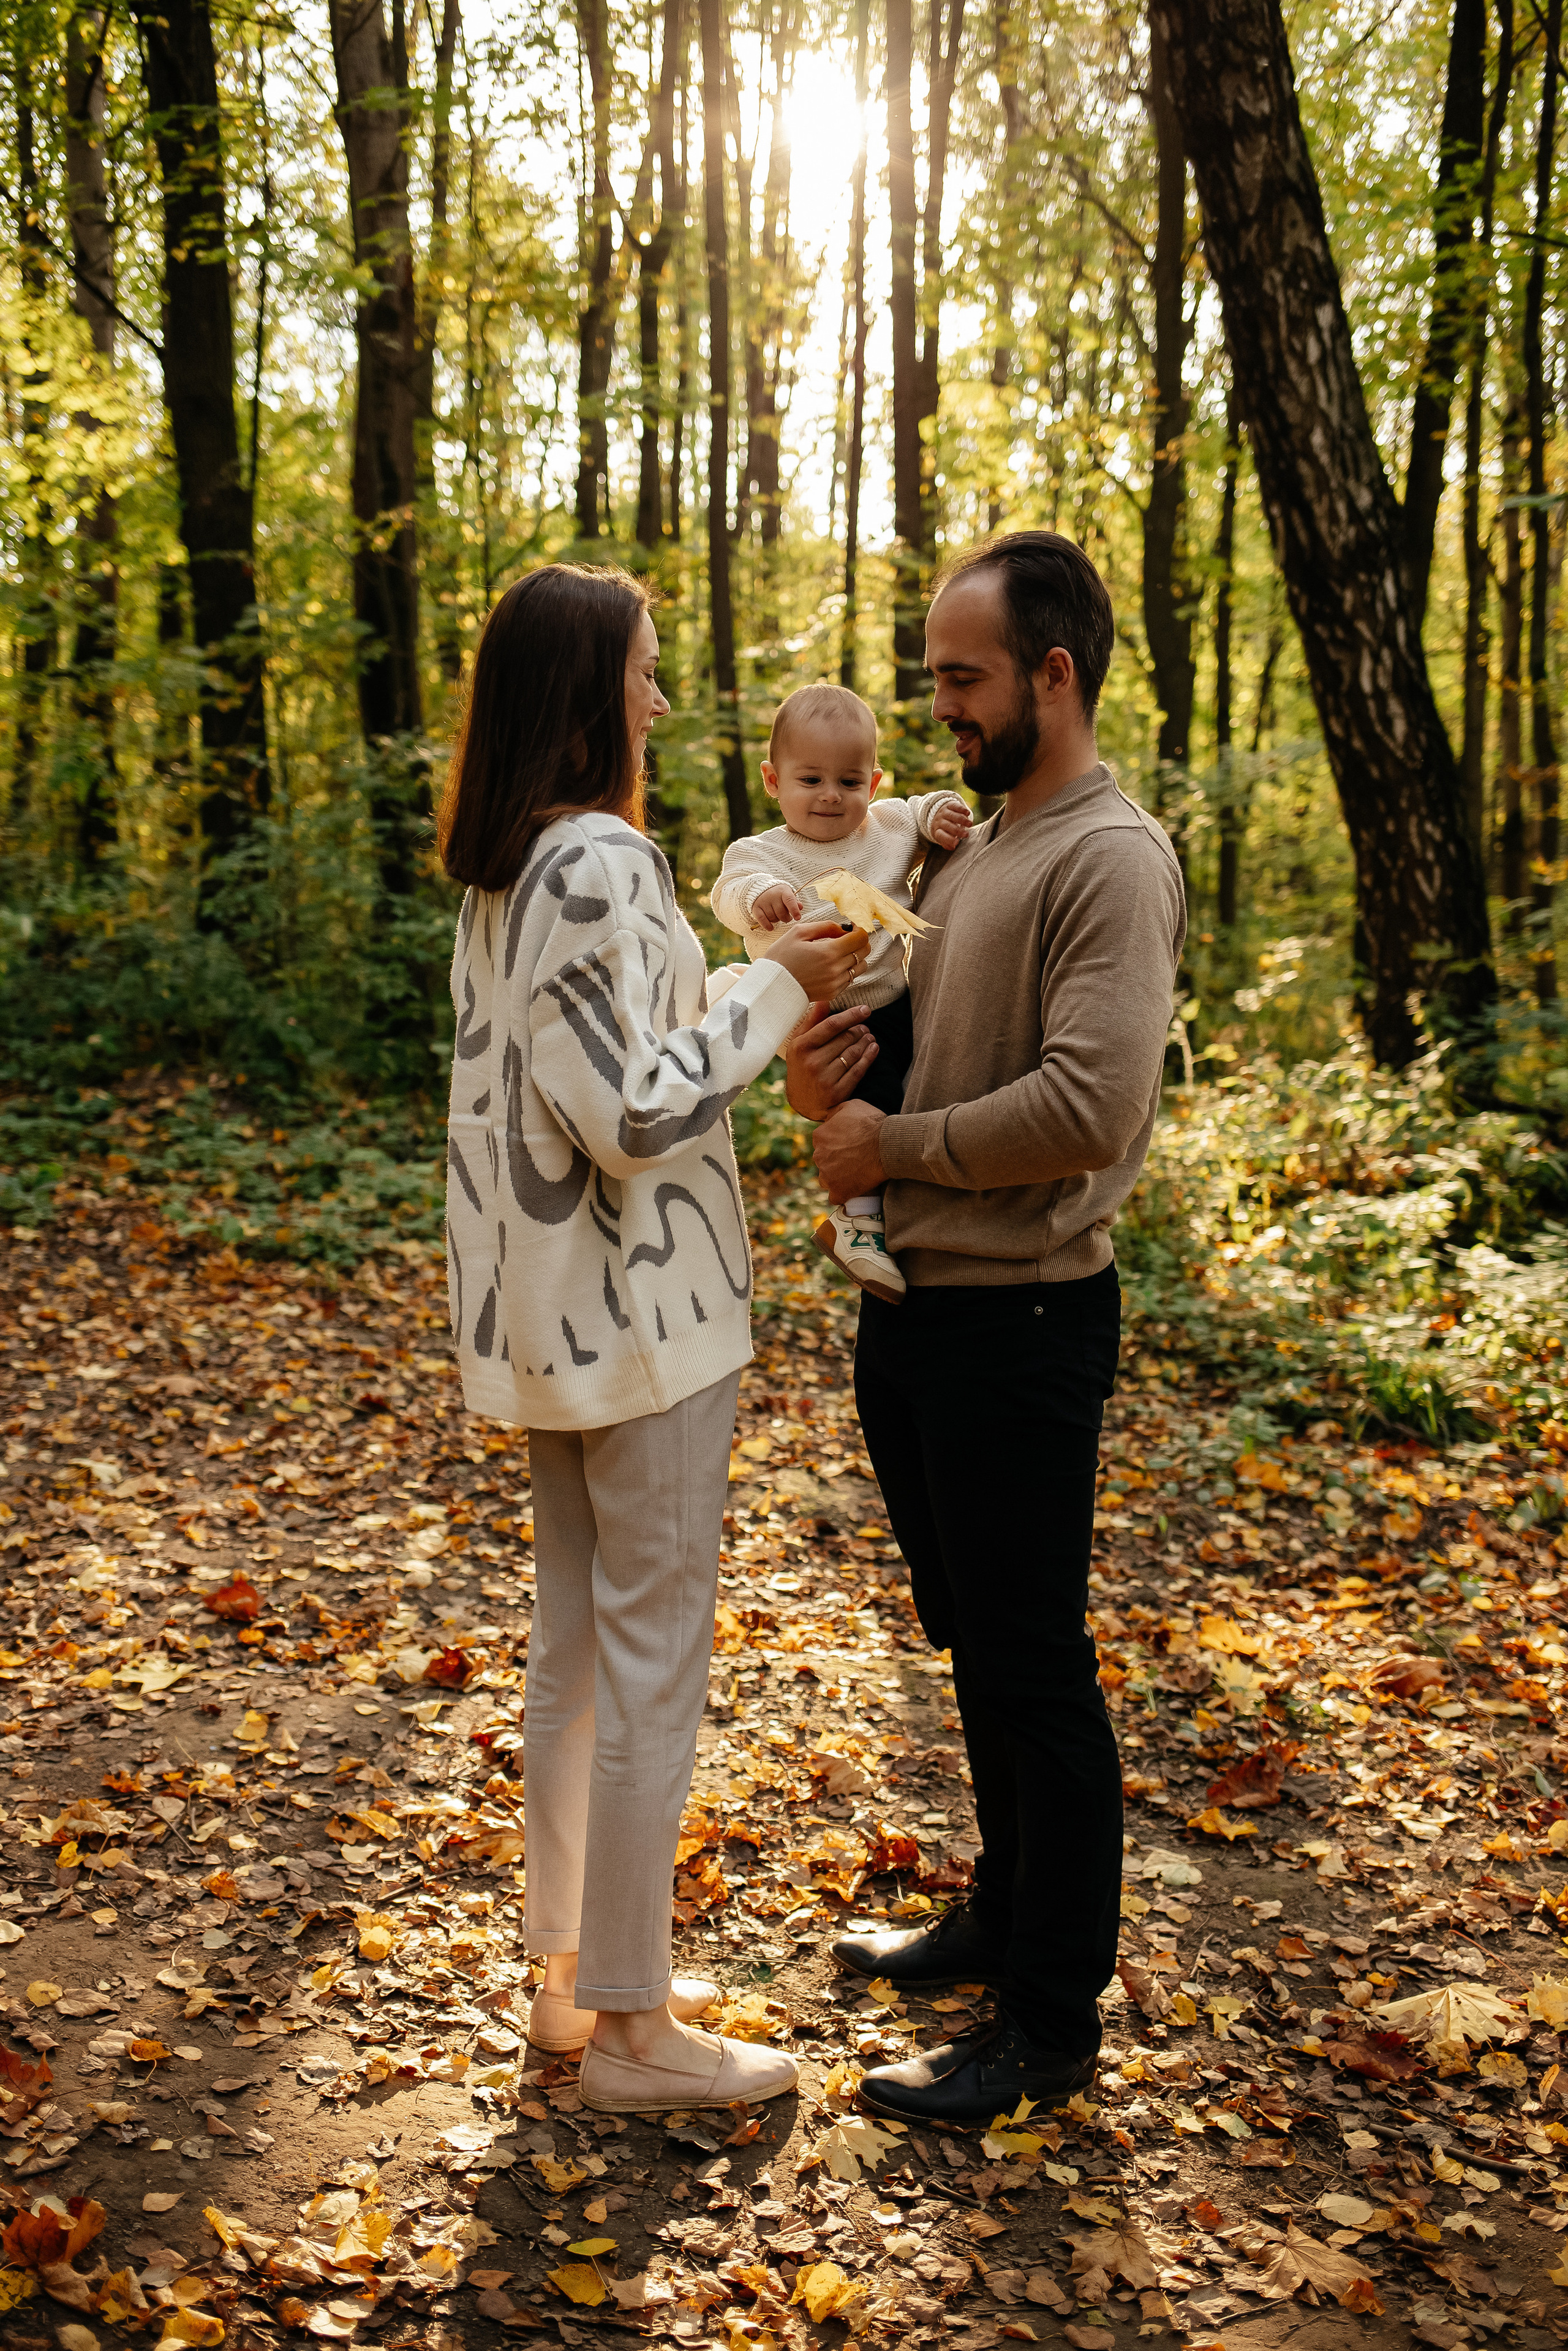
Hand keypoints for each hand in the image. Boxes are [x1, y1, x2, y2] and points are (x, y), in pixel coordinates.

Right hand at [750, 883, 803, 927]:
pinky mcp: (756, 908)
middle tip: (787, 917)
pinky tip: (771, 928)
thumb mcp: (788, 895)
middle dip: (786, 918)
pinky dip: (767, 925)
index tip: (798, 918)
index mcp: (783, 891)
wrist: (762, 889)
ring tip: (778, 916)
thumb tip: (800, 907)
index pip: (789, 900)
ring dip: (777, 920)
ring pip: (772, 917)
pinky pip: (762, 920)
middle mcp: (772, 895)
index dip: (794, 910)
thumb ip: (795, 902)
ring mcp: (763, 901)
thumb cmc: (779, 895)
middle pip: (781, 912)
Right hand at [760, 919, 869, 1001]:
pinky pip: (850, 978)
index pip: (860, 938)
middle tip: (846, 937)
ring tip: (839, 952)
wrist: (771, 985)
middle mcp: (836, 969)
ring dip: (855, 956)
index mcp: (829, 952)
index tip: (852, 926)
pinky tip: (831, 965)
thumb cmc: (782, 956)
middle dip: (859, 941)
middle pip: (864, 951)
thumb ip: (825, 926)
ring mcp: (835, 983)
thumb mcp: (799, 932)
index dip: (859, 928)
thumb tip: (844, 927)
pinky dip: (846, 970)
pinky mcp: (833, 992)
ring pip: (861, 966)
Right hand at [783, 1000, 877, 1119]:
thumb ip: (812, 1022)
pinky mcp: (837, 1092)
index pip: (831, 1025)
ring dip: (865, 1042)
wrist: (803, 1101)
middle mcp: (812, 1062)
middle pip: (845, 1039)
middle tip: (865, 1026)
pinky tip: (873, 1048)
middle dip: (859, 1029)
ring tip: (869, 1036)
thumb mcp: (799, 1043)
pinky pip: (858, 1070)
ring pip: (853, 1053)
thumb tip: (824, 1000)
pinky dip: (869, 1057)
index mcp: (802, 1046)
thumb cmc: (801, 1065)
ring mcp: (825, 1079)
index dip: (851, 1015)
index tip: (865, 1009)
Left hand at [814, 1099, 887, 1201]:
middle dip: (835, 1161)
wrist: (888, 1144)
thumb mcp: (851, 1106)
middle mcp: (818, 1156)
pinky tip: (855, 1187)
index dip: (836, 1145)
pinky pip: (835, 1197)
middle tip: (854, 1160)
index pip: (822, 1143)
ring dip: (836, 1178)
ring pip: (826, 1179)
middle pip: (823, 1161)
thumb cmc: (873, 1123)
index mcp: (819, 1136)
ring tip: (855, 1174)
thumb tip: (828, 1118)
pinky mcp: (838, 1192)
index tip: (849, 1147)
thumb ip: (834, 1112)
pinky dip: (844, 1193)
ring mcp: (827, 1176)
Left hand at [928, 797, 973, 849]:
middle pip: (947, 825)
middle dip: (957, 830)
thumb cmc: (944, 830)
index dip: (948, 839)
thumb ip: (947, 843)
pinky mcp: (949, 805)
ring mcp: (944, 812)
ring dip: (962, 820)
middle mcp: (939, 821)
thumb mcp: (943, 837)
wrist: (937, 814)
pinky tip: (967, 813)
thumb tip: (953, 847)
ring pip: (952, 815)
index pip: (941, 835)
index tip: (957, 843)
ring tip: (970, 824)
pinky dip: (961, 809)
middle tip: (966, 834)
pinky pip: (954, 806)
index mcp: (936, 830)